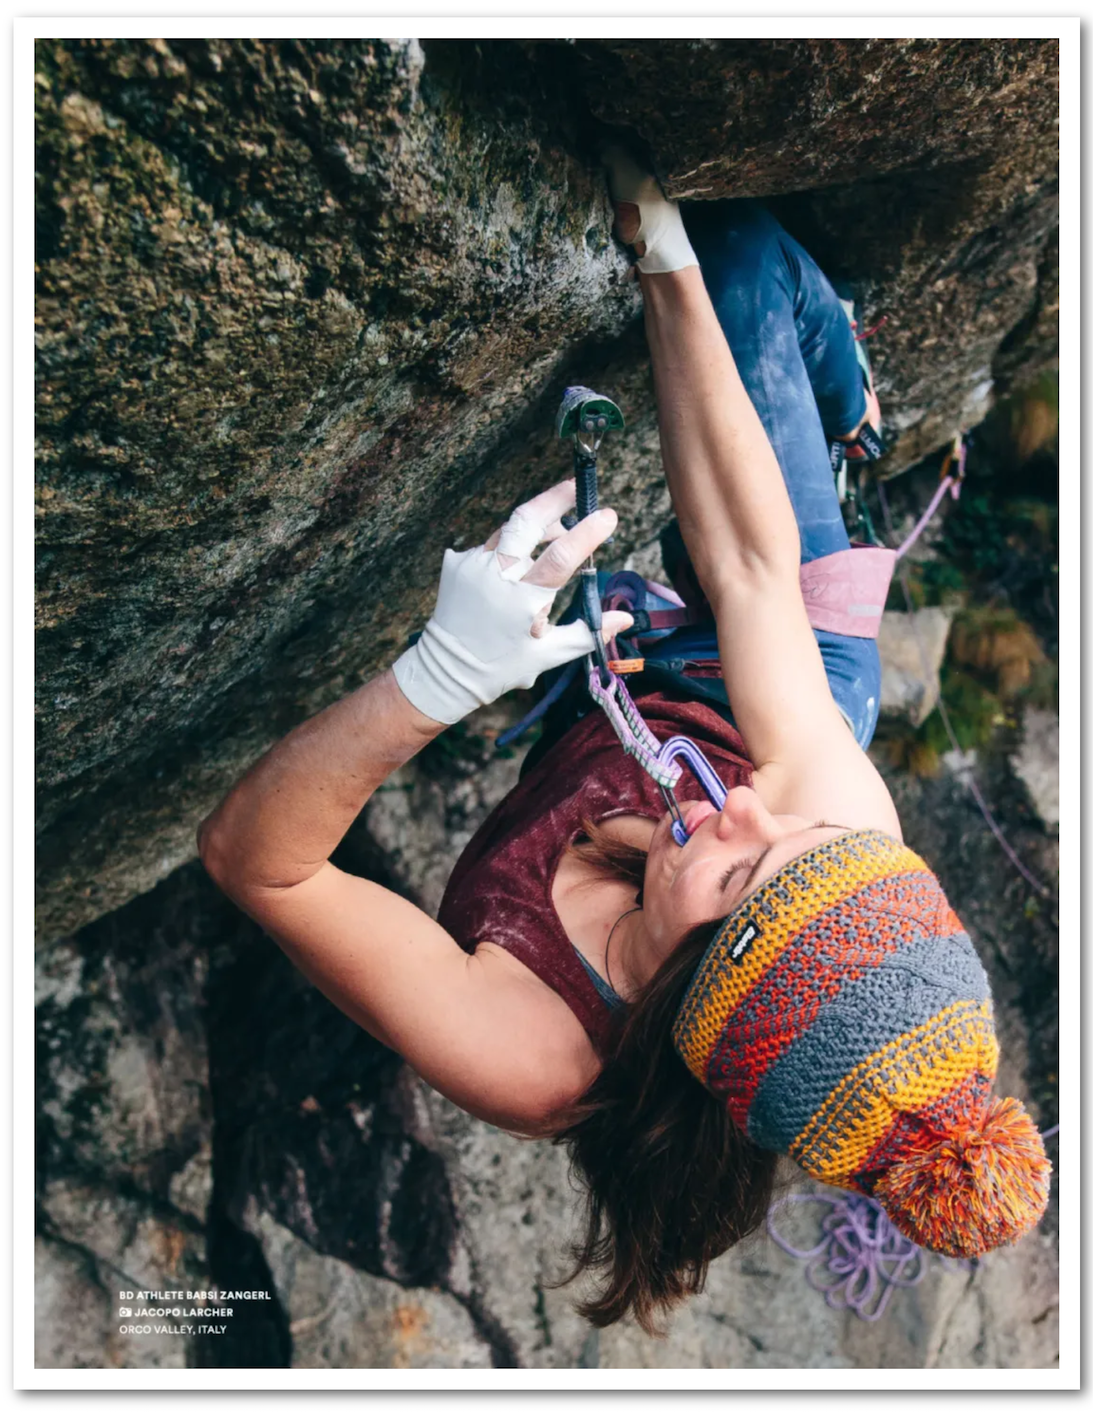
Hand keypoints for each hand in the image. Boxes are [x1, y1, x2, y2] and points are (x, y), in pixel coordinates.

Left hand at [392, 480, 633, 724]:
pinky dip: (510, 547)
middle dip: (556, 497)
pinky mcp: (456, 562)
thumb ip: (589, 632)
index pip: (562, 554)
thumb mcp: (549, 654)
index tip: (608, 515)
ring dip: (536, 525)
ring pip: (510, 529)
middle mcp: (496, 574)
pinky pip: (490, 544)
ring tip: (557, 531)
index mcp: (523, 598)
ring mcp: (473, 564)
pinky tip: (518, 563)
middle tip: (576, 488)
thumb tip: (625, 619)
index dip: (588, 531)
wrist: (445, 671)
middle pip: (528, 519)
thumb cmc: (502, 666)